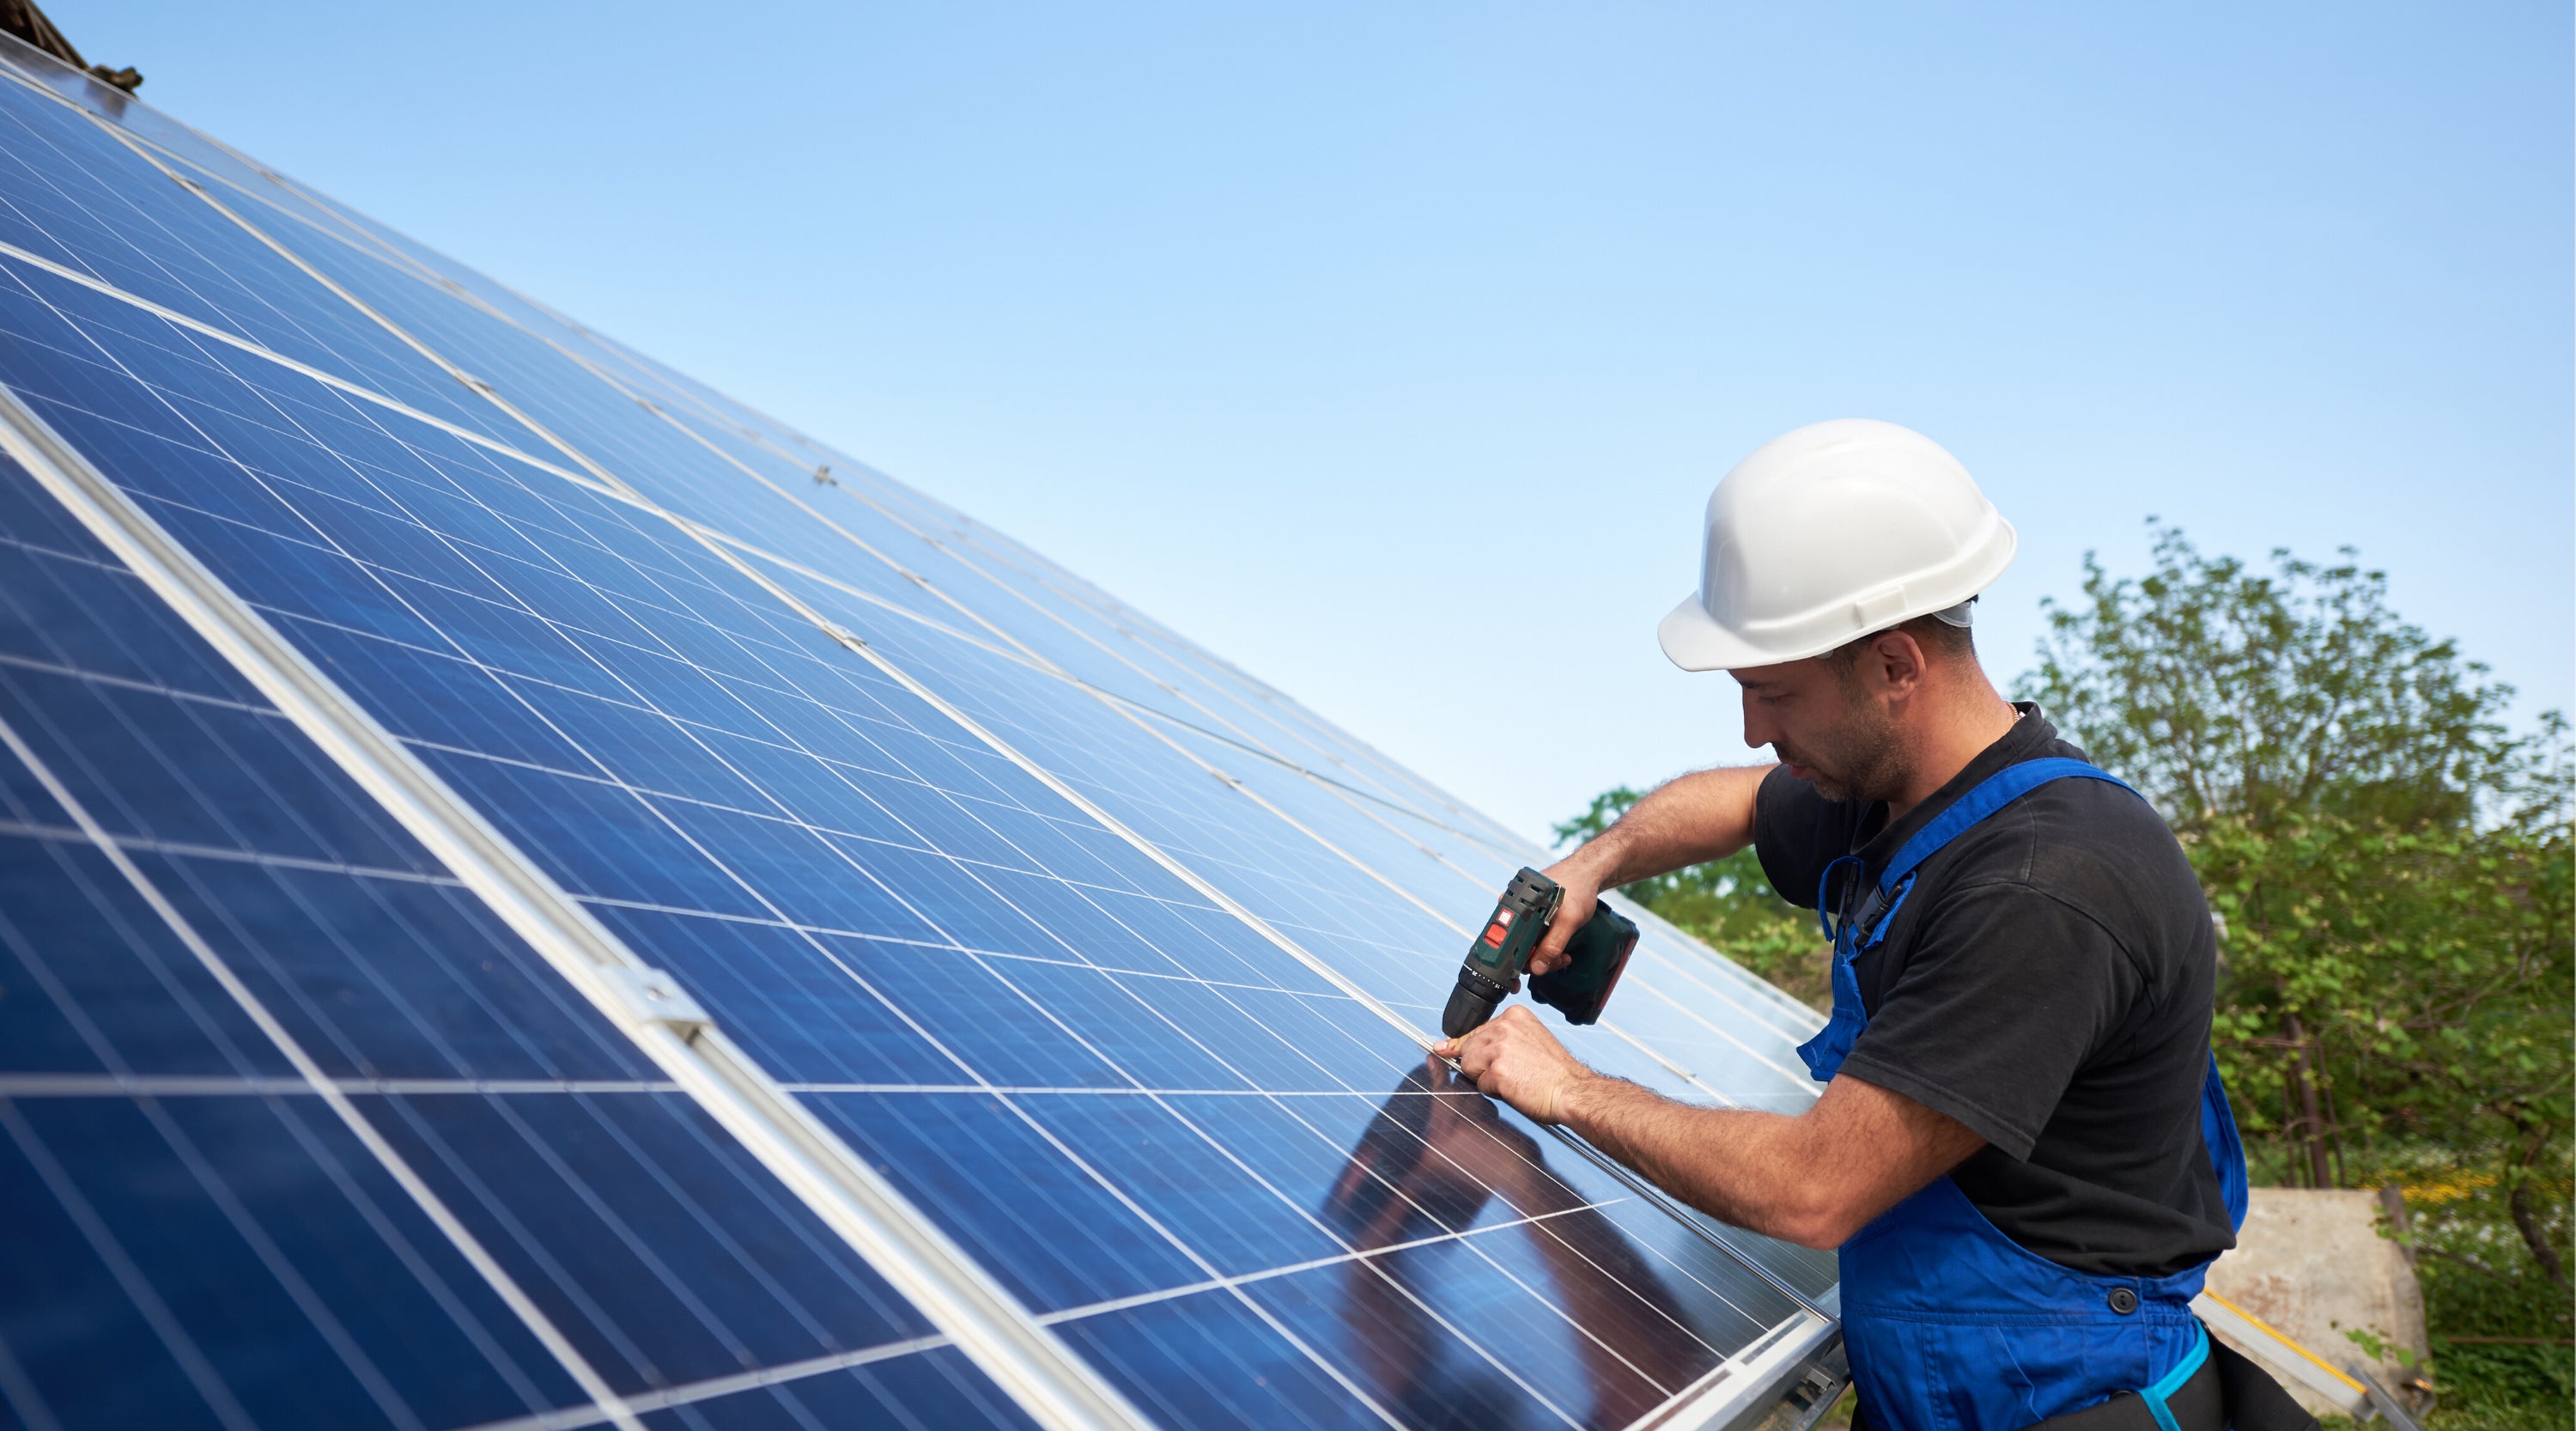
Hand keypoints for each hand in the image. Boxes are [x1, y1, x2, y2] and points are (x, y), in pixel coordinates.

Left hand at [1431, 1006, 1595, 1125]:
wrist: (1573, 1091)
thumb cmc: (1554, 1072)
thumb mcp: (1529, 1041)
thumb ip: (1498, 1039)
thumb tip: (1450, 1045)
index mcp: (1514, 1015)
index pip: (1476, 1030)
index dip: (1470, 1047)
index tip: (1449, 1048)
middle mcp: (1505, 1026)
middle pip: (1468, 1047)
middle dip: (1480, 1064)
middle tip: (1509, 1073)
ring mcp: (1500, 1047)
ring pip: (1469, 1065)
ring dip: (1486, 1078)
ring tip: (1513, 1080)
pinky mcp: (1497, 1070)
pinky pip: (1480, 1085)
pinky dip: (1494, 1092)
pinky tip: (1515, 1089)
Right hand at [1527, 853, 1605, 975]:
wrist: (1587, 875)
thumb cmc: (1578, 888)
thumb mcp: (1570, 919)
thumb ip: (1553, 944)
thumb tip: (1537, 967)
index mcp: (1515, 908)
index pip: (1506, 944)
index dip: (1518, 961)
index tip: (1536, 970)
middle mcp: (1516, 912)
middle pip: (1517, 949)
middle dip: (1538, 961)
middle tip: (1559, 960)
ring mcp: (1525, 917)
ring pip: (1527, 948)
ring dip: (1545, 957)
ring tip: (1563, 955)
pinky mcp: (1534, 921)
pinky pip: (1535, 942)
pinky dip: (1546, 950)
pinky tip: (1560, 949)